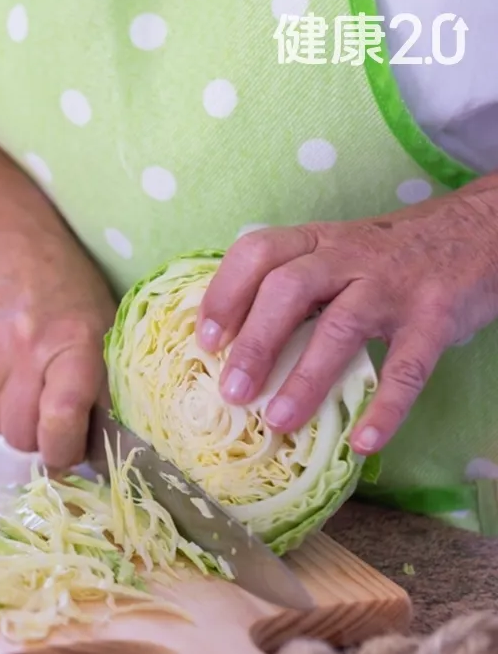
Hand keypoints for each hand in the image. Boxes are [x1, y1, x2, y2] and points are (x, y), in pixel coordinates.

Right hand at [0, 236, 115, 468]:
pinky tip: (5, 365)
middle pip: (20, 435)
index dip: (64, 450)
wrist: (2, 242)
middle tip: (51, 417)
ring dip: (13, 415)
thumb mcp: (104, 326)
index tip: (70, 449)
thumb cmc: (66, 288)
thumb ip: (105, 385)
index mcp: (73, 343)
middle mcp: (25, 348)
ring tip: (28, 380)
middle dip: (37, 437)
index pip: (60, 421)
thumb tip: (105, 447)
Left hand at [196, 179, 497, 454]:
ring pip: (342, 327)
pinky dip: (385, 408)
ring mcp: (393, 286)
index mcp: (314, 241)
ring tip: (279, 421)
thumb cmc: (387, 256)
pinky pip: (408, 367)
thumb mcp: (333, 253)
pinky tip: (363, 442)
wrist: (482, 231)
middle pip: (289, 288)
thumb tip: (226, 346)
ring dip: (306, 377)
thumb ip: (288, 285)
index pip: (257, 252)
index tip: (204, 340)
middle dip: (254, 342)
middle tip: (232, 392)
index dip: (224, 294)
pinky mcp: (436, 316)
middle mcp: (347, 256)